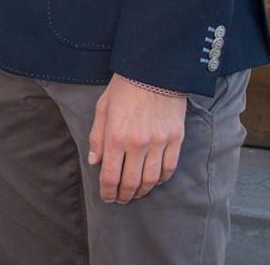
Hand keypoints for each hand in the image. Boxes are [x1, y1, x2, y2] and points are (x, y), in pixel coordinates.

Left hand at [88, 74, 186, 203]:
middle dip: (124, 195)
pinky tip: (154, 181)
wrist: (154, 70)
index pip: (111, 176)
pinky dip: (161, 179)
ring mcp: (159, 143)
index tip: (106, 197)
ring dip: (142, 191)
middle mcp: (138, 144)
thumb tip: (94, 161)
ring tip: (135, 193)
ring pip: (152, 180)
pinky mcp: (175, 139)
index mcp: (116, 136)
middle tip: (120, 199)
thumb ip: (97, 137)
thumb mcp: (103, 108)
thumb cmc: (124, 87)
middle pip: (131, 182)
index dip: (107, 191)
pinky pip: (169, 168)